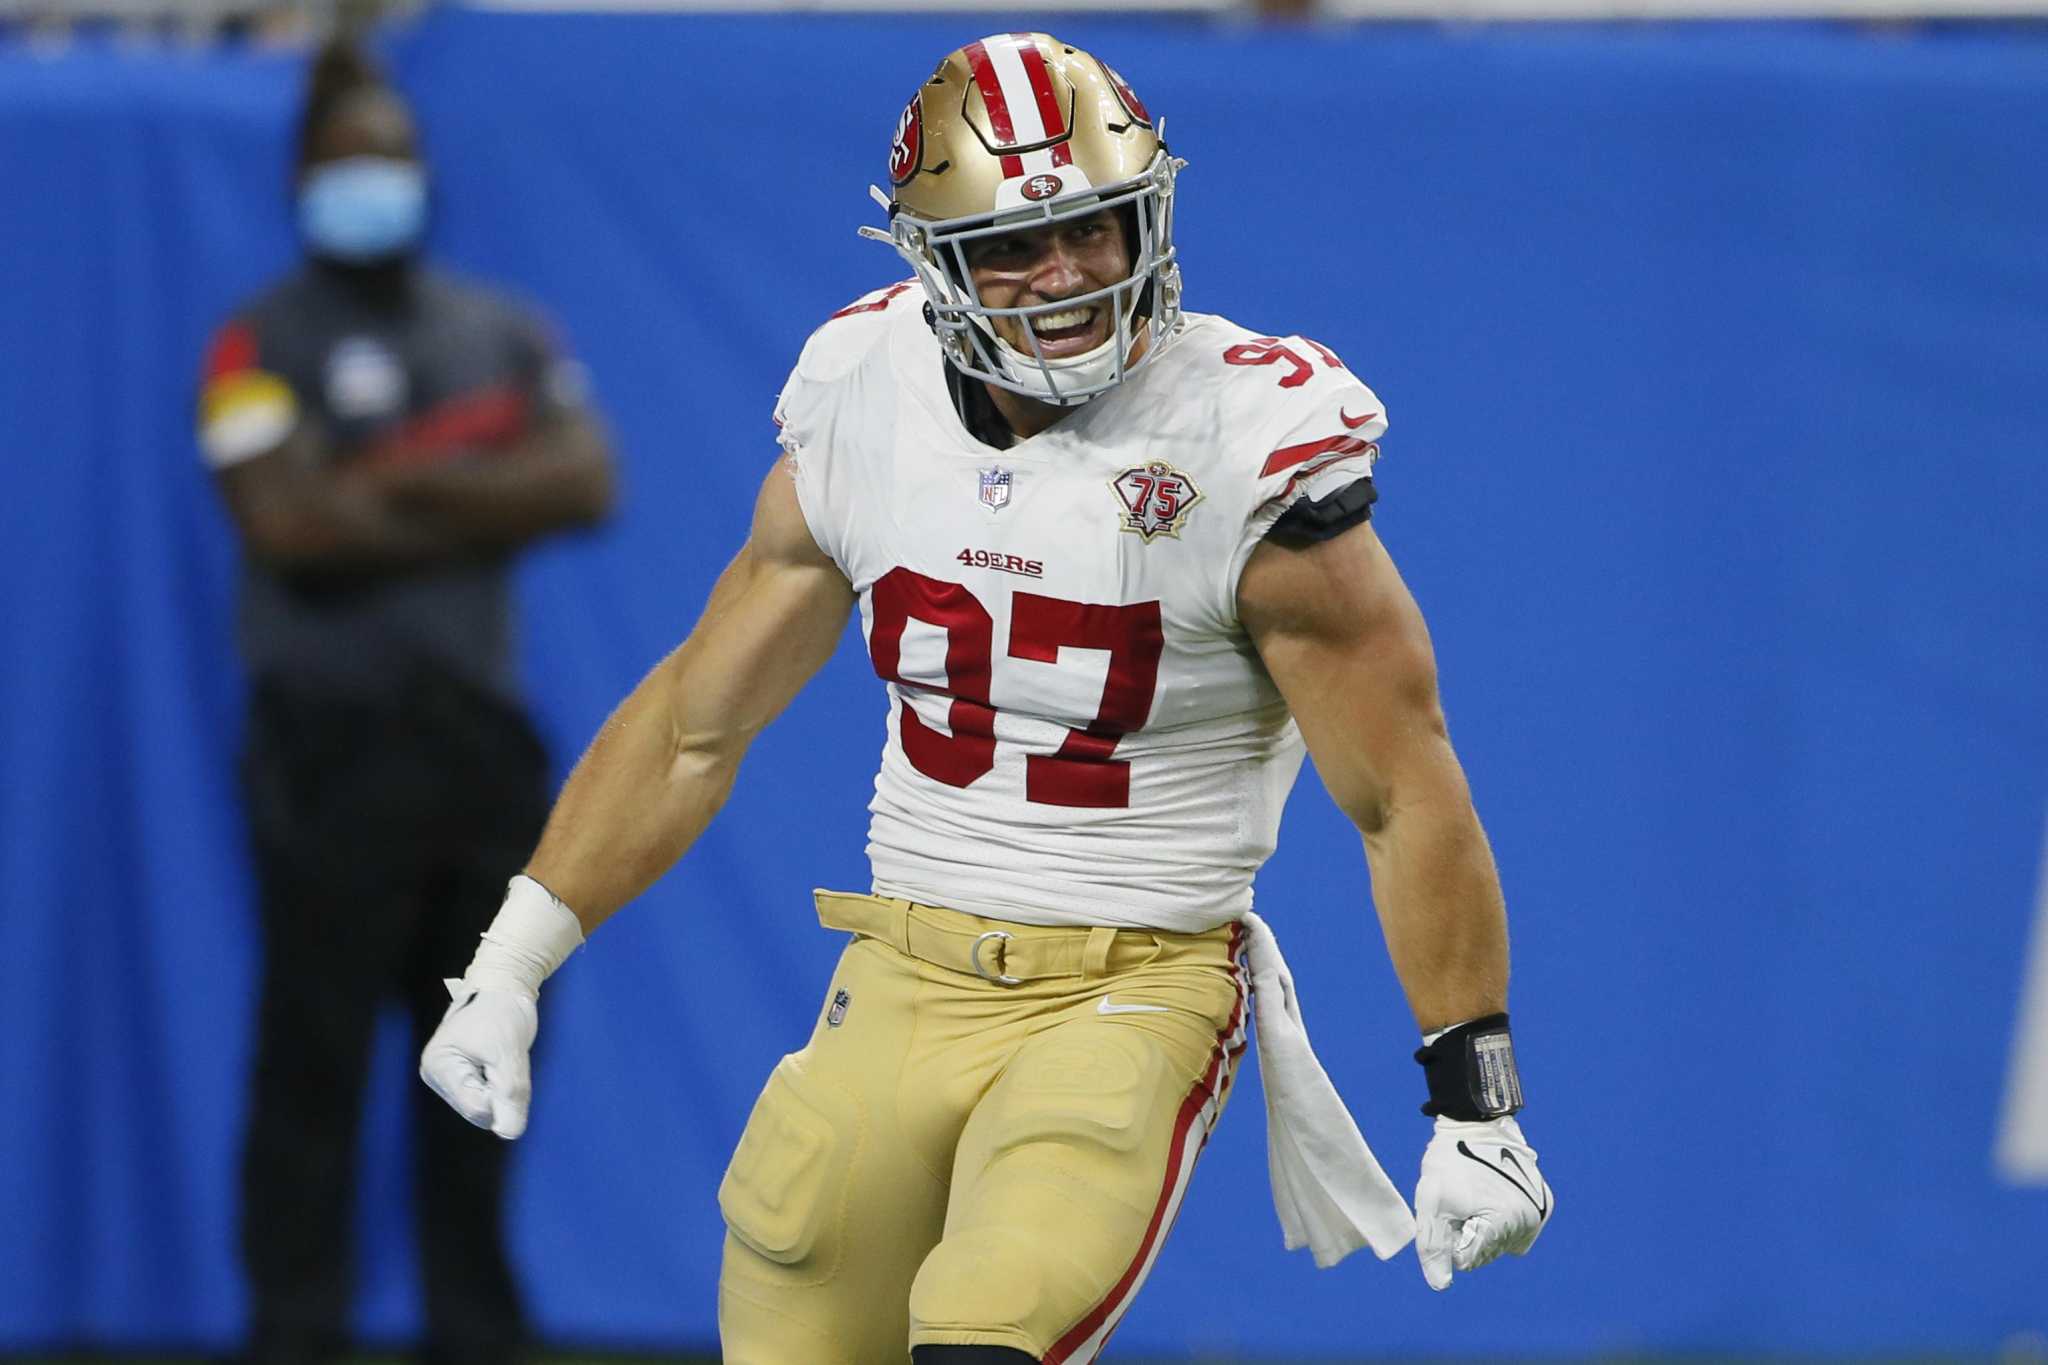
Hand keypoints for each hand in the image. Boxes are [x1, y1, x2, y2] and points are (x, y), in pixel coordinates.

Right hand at [418, 982, 538, 1138]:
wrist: (503, 987)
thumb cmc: (502, 1012)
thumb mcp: (509, 1052)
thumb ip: (510, 1093)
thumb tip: (510, 1133)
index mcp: (439, 1066)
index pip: (475, 1107)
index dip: (502, 1097)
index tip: (508, 1065)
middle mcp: (436, 1076)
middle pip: (478, 1111)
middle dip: (500, 1091)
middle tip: (504, 1057)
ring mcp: (446, 1078)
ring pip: (483, 1106)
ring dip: (500, 1088)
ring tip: (499, 1057)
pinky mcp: (459, 1077)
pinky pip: (485, 1096)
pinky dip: (498, 1084)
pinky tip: (497, 1062)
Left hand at [1414, 1115, 1553, 1289]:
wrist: (1477, 1123)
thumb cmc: (1450, 1162)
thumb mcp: (1432, 1204)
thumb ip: (1434, 1248)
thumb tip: (1441, 1284)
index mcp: (1501, 1224)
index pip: (1467, 1260)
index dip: (1451, 1235)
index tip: (1451, 1209)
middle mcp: (1528, 1223)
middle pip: (1487, 1253)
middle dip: (1469, 1233)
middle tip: (1463, 1200)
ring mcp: (1540, 1213)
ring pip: (1503, 1244)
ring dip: (1486, 1228)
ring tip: (1478, 1195)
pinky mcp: (1545, 1204)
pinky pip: (1518, 1228)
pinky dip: (1504, 1219)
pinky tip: (1493, 1194)